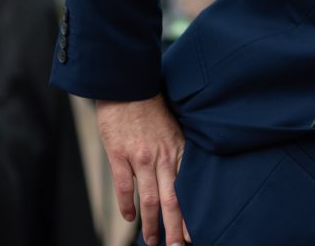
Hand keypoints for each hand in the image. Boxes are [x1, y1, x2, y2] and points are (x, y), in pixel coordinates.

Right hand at [96, 95, 190, 245]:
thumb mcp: (175, 127)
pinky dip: (126, 206)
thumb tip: (188, 174)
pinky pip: (123, 187)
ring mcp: (141, 157)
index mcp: (179, 150)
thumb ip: (180, 151)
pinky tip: (130, 219)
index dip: (192, 214)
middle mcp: (163, 157)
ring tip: (152, 242)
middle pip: (172, 200)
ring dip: (151, 225)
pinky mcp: (120, 155)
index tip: (195, 233)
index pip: (188, 190)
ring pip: (149, 199)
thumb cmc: (152, 106)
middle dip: (175, 228)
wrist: (129, 85)